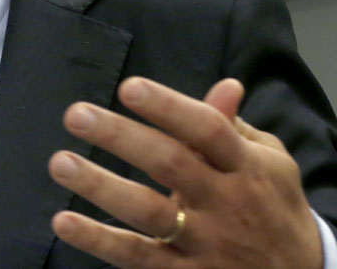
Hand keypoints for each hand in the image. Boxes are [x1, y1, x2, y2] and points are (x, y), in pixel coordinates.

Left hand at [47, 77, 322, 268]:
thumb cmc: (274, 207)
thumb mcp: (269, 162)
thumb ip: (234, 127)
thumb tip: (224, 85)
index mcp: (246, 167)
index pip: (208, 131)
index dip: (169, 108)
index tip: (129, 87)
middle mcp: (224, 203)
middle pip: (170, 165)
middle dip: (121, 138)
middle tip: (77, 114)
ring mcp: (203, 243)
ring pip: (148, 213)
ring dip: (101, 187)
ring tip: (62, 163)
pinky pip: (137, 257)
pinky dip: (99, 241)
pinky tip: (64, 221)